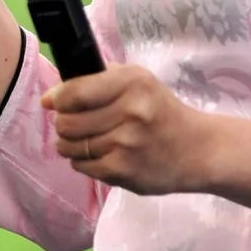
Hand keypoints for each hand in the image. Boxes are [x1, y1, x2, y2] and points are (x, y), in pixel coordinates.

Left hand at [41, 63, 216, 196]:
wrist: (198, 150)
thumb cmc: (162, 112)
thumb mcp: (140, 81)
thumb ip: (100, 79)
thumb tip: (55, 94)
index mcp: (132, 82)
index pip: (75, 91)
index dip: (57, 99)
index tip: (52, 103)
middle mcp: (130, 111)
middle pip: (67, 121)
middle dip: (63, 123)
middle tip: (71, 124)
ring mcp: (126, 143)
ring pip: (71, 146)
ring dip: (70, 144)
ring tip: (84, 140)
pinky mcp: (123, 170)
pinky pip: (82, 166)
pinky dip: (82, 161)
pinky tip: (97, 155)